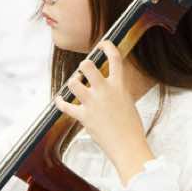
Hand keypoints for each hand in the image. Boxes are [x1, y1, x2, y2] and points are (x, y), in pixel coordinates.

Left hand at [57, 43, 153, 179]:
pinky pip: (65, 106)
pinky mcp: (84, 117)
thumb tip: (109, 85)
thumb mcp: (128, 102)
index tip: (102, 44)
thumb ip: (117, 90)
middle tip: (84, 71)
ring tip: (76, 86)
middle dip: (83, 65)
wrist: (128, 146)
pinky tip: (60, 100)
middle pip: (87, 65)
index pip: (114, 58)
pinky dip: (60, 102)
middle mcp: (105, 91)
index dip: (107, 46)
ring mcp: (93, 103)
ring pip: (73, 82)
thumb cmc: (131, 127)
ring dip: (73, 82)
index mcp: (120, 86)